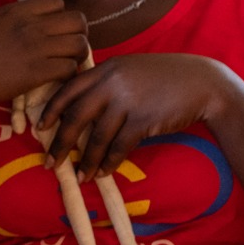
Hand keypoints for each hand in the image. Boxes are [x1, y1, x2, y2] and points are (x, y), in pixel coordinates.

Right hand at [0, 0, 89, 119]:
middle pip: (77, 21)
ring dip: (78, 55)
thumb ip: (17, 18)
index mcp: (18, 10)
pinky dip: (68, 73)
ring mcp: (36, 48)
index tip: (54, 30)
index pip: (58, 2)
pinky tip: (56, 78)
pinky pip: (70, 67)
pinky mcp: (39, 71)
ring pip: (80, 44)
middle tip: (69, 47)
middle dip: (77, 34)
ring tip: (67, 63)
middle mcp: (31, 25)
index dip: (60, 16)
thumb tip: (36, 19)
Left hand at [36, 53, 235, 179]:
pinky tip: (103, 173)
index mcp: (105, 68)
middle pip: (76, 116)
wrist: (202, 83)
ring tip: (80, 176)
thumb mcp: (130, 70)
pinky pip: (119, 147)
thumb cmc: (164, 77)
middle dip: (60, 143)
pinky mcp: (144, 120)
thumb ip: (106, 82)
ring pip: (97, 137)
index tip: (40, 128)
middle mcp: (112, 82)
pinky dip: (109, 163)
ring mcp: (128, 101)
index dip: (52, 110)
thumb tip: (79, 107)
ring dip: (87, 161)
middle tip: (50, 162)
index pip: (69, 89)